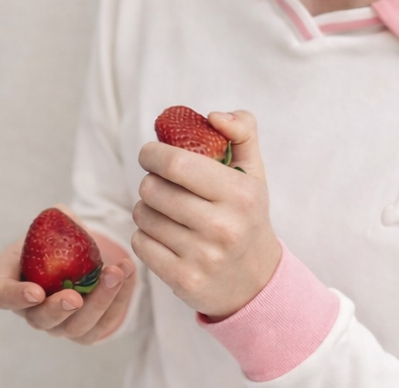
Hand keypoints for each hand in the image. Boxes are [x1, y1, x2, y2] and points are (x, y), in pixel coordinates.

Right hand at [0, 212, 136, 344]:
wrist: (76, 253)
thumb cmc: (54, 236)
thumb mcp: (49, 221)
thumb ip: (54, 218)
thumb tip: (64, 215)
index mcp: (12, 281)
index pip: (3, 295)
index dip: (16, 297)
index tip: (35, 291)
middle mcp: (32, 310)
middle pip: (41, 320)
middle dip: (59, 309)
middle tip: (75, 297)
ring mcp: (59, 325)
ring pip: (76, 327)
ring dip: (99, 302)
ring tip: (116, 273)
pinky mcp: (86, 331)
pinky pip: (103, 325)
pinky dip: (119, 301)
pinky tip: (129, 275)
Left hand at [132, 110, 280, 320]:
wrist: (257, 282)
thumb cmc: (247, 215)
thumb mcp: (253, 171)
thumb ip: (242, 130)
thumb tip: (214, 117)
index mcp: (240, 194)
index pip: (175, 162)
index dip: (152, 153)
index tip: (151, 154)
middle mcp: (223, 228)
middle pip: (153, 189)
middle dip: (149, 181)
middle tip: (160, 184)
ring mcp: (203, 258)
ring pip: (143, 215)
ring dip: (145, 207)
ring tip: (164, 210)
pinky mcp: (185, 281)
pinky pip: (140, 243)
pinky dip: (145, 235)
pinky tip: (163, 235)